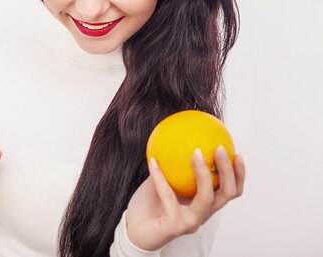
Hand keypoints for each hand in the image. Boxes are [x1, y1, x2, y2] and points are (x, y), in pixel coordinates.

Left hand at [125, 147, 244, 250]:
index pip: (230, 191)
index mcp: (203, 205)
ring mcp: (190, 221)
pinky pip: (169, 196)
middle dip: (228, 170)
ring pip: (207, 197)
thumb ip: (172, 166)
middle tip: (220, 149)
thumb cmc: (148, 206)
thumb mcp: (162, 181)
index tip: (237, 152)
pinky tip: (153, 161)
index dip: (238, 174)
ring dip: (204, 173)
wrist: (132, 231)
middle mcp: (202, 214)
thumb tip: (176, 139)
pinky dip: (160, 177)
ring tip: (196, 152)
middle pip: (227, 194)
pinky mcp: (175, 225)